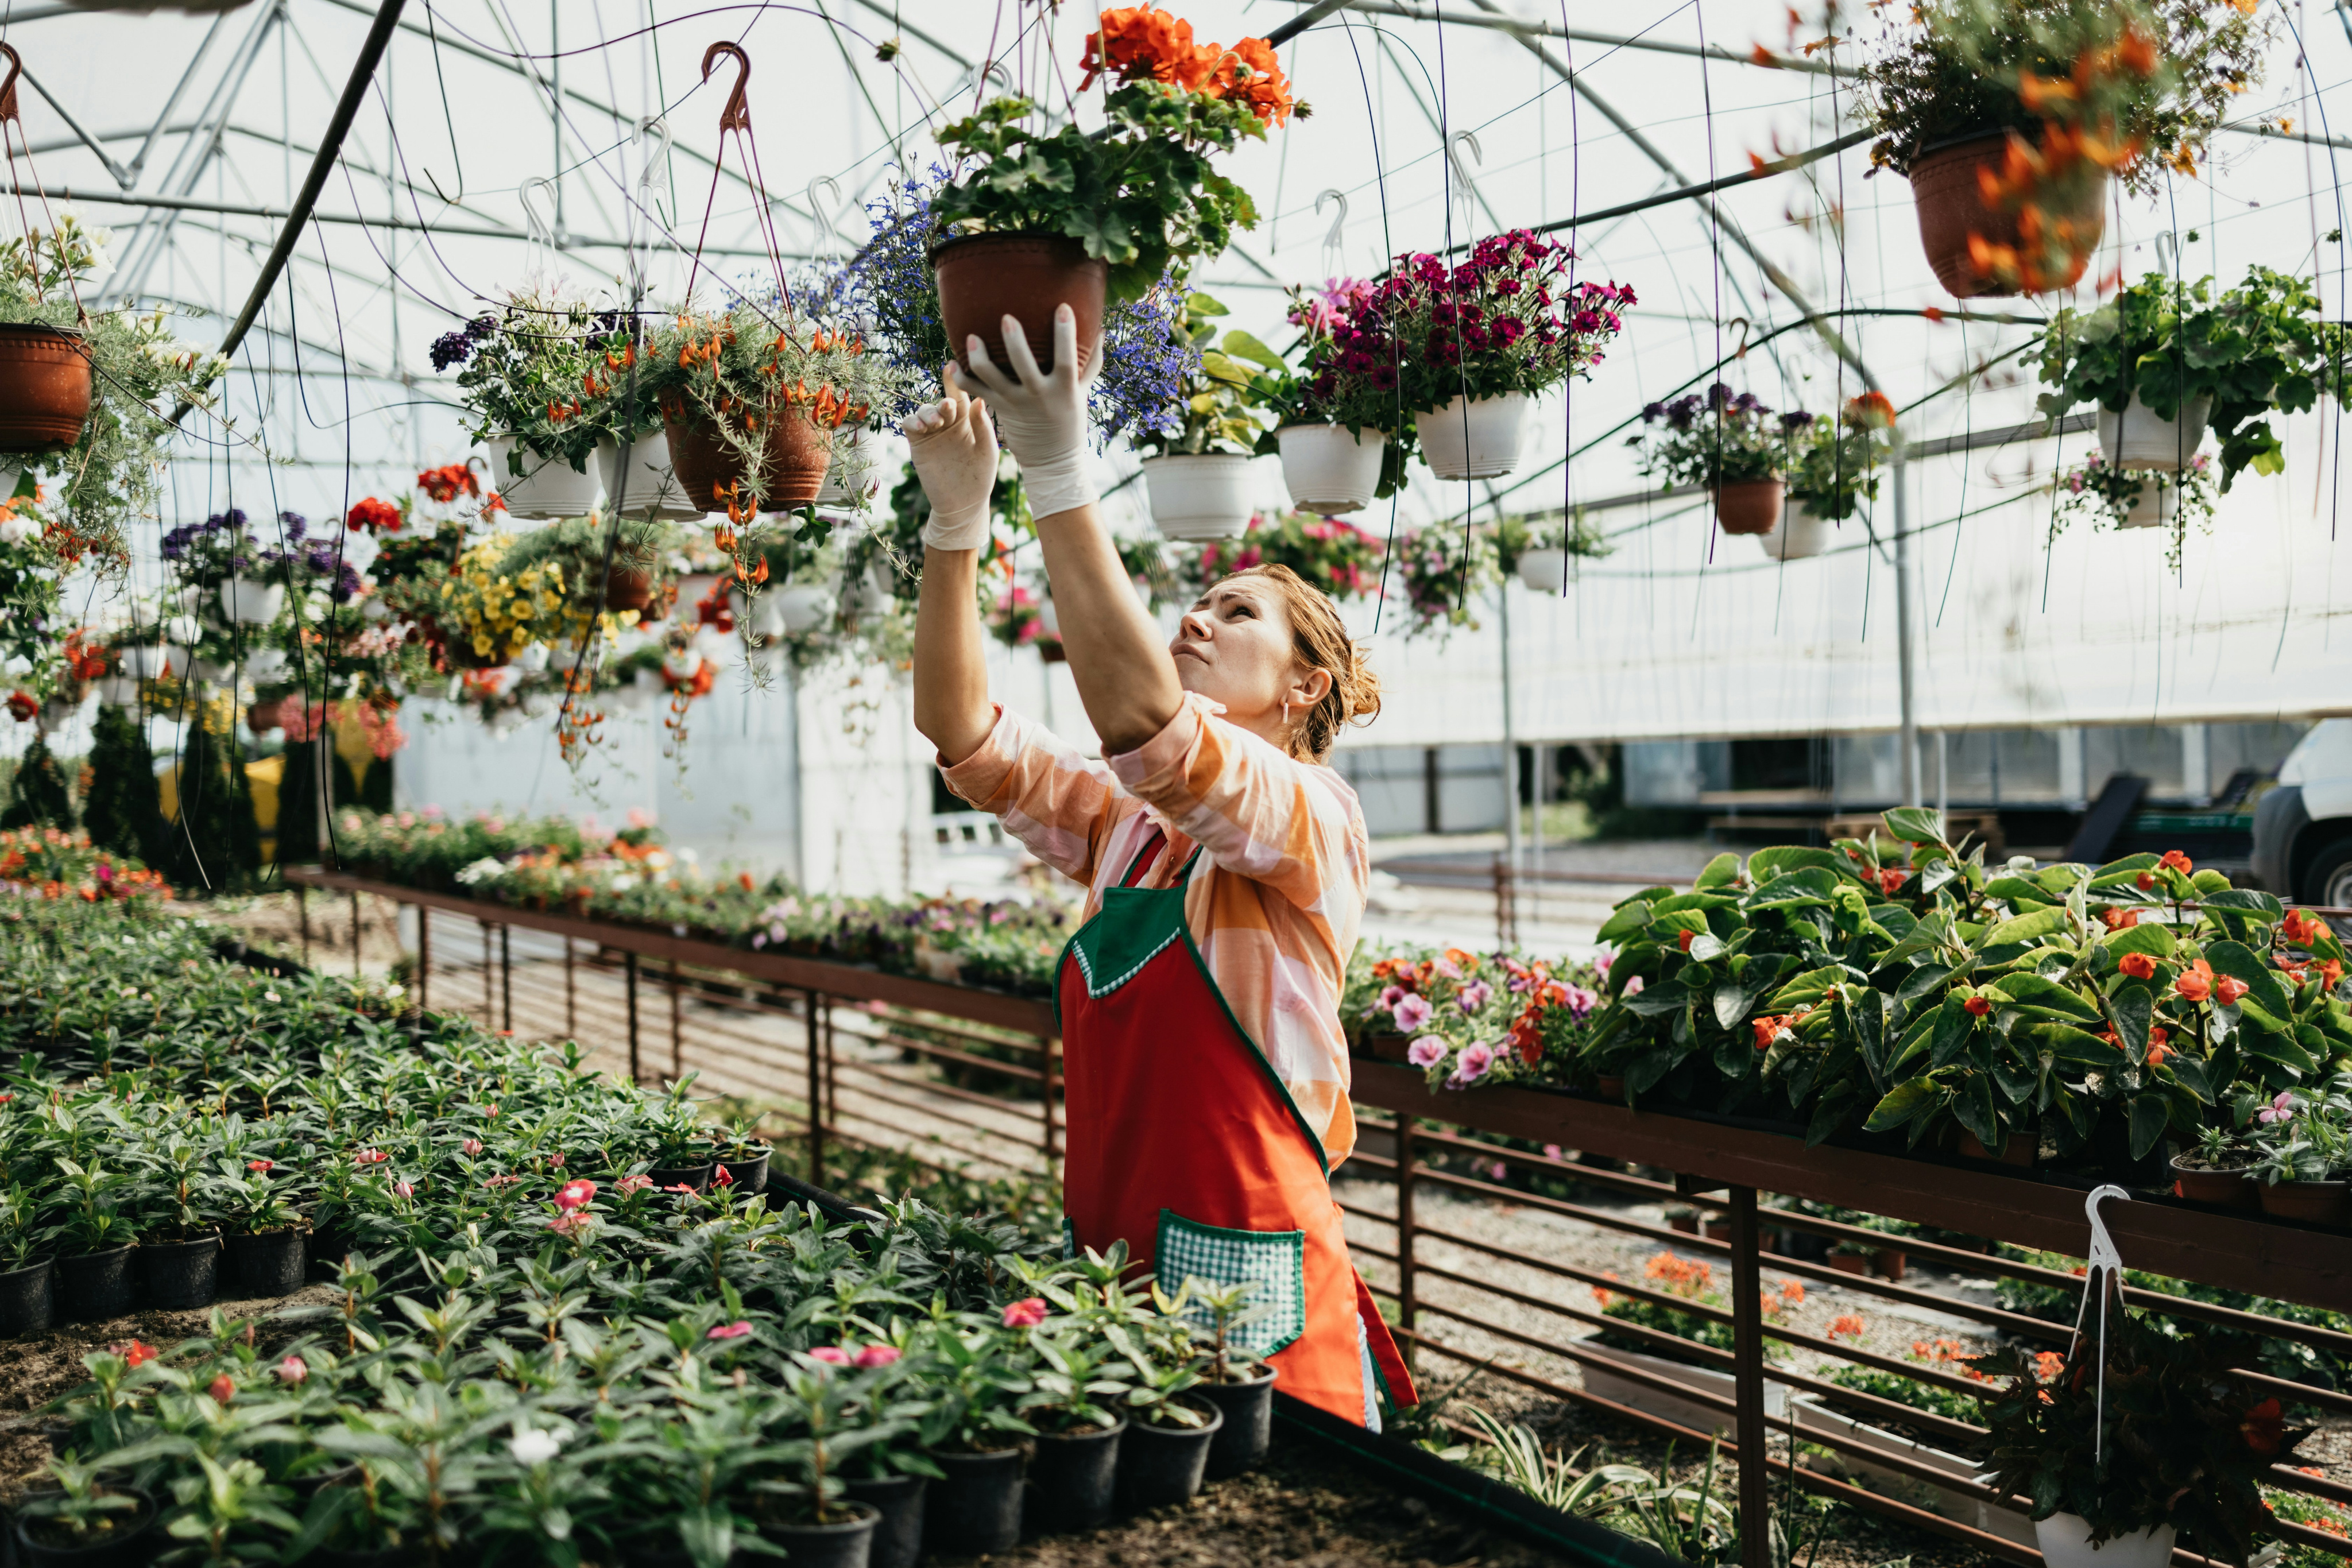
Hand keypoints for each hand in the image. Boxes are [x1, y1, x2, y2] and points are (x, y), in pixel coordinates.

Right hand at [903, 379, 996, 550]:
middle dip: (944, 401)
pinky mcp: (918, 444)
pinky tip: (921, 428)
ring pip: (924, 410)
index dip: (957, 380)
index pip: (963, 395)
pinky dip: (912, 421)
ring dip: (928, 412)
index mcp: (969, 420)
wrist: (962, 505)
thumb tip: (979, 398)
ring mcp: (932, 432)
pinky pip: (909, 424)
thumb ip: (983, 427)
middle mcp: (950, 422)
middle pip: (942, 400)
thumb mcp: (987, 451)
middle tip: (948, 407)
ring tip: (936, 423)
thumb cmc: (980, 477)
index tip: (954, 366)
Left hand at [949, 304, 1098, 518]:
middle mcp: (1038, 397)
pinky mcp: (999, 411)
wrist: (1053, 461)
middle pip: (1024, 367)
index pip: (1066, 359)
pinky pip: (976, 393)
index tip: (1062, 307)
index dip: (1065, 334)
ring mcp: (1016, 404)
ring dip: (979, 358)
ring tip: (971, 337)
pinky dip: (962, 379)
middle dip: (1014, 342)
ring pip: (993, 379)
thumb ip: (1091, 363)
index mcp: (1063, 390)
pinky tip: (952, 363)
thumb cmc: (1071, 421)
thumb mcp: (1083, 392)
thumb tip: (1101, 329)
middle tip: (1006, 317)